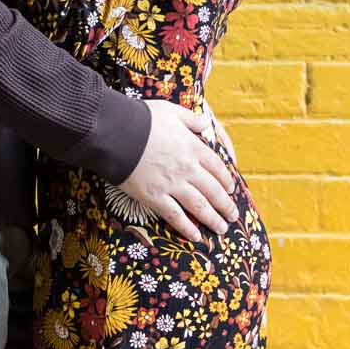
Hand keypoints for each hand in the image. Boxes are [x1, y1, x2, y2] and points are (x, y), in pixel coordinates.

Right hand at [121, 100, 239, 242]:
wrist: (117, 133)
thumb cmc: (143, 119)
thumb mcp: (172, 111)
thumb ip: (191, 119)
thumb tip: (205, 123)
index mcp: (193, 148)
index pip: (217, 167)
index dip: (226, 180)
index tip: (231, 189)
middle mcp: (187, 169)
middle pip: (213, 190)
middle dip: (225, 205)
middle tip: (232, 215)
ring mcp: (172, 185)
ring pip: (199, 207)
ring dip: (213, 219)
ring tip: (221, 229)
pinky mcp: (155, 197)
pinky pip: (175, 216)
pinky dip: (187, 228)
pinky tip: (196, 237)